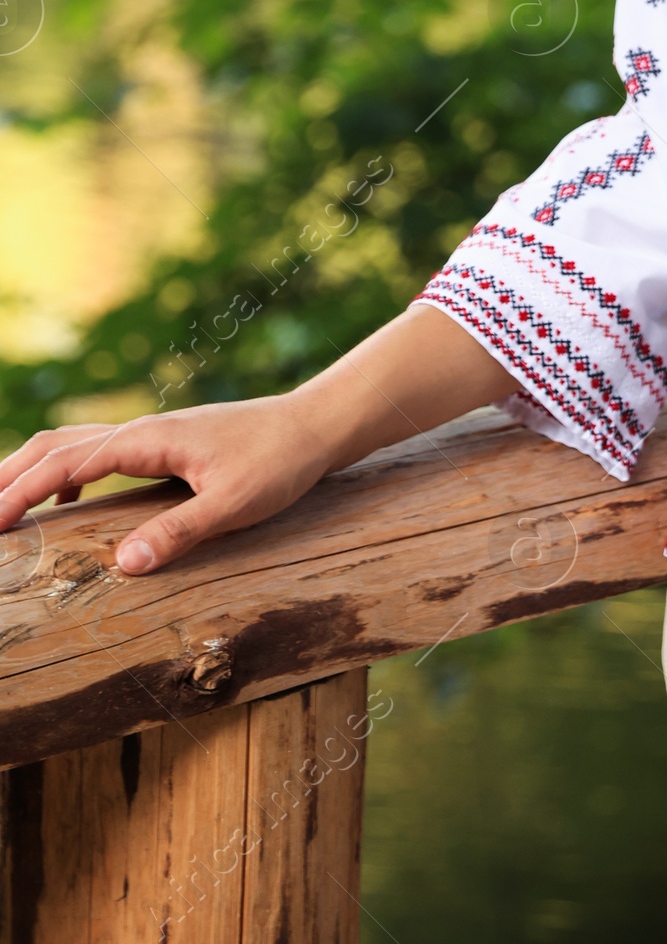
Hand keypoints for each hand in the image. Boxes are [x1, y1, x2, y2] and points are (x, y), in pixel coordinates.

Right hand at [0, 395, 337, 572]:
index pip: (65, 463)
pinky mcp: (163, 443)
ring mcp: (150, 434)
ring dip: (32, 470)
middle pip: (55, 444)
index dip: (20, 492)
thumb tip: (122, 564)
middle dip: (9, 476)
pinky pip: (98, 450)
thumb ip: (179, 532)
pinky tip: (69, 501)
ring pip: (73, 443)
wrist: (313, 425)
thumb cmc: (278, 462)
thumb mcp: (234, 504)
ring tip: (4, 508)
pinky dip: (66, 470)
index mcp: (146, 441)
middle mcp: (140, 431)